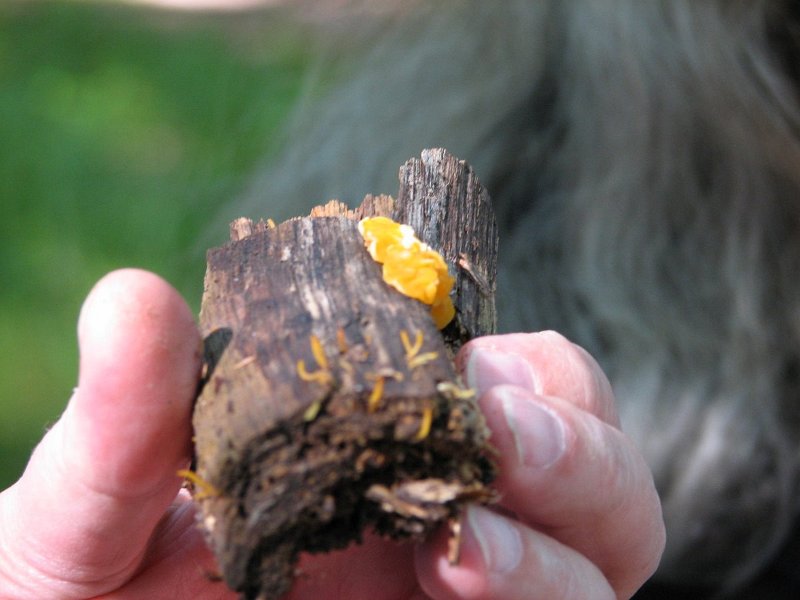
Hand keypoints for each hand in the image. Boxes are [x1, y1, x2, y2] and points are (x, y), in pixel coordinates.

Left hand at [0, 270, 663, 598]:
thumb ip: (119, 423)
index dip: (533, 380)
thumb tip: (133, 296)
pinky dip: (542, 597)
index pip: (521, 387)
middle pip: (596, 474)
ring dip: (565, 546)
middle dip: (579, 455)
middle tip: (509, 445)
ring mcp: (459, 593)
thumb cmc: (81, 588)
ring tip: (465, 552)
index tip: (479, 377)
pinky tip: (458, 589)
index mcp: (381, 440)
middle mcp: (441, 511)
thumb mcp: (87, 508)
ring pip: (600, 561)